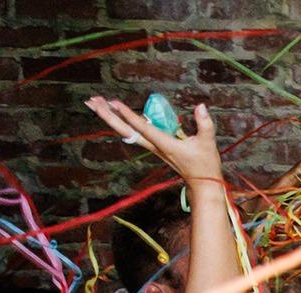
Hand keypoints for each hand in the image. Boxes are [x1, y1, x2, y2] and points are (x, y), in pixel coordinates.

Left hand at [88, 96, 221, 189]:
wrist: (202, 184)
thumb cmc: (205, 165)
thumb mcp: (208, 143)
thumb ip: (205, 124)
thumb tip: (201, 106)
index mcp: (165, 144)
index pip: (142, 127)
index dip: (128, 115)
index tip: (114, 102)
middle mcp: (154, 146)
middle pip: (125, 131)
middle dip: (108, 116)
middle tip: (92, 100)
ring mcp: (152, 147)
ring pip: (125, 131)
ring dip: (110, 117)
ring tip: (96, 103)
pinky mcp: (154, 146)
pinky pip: (132, 133)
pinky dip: (121, 122)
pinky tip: (114, 113)